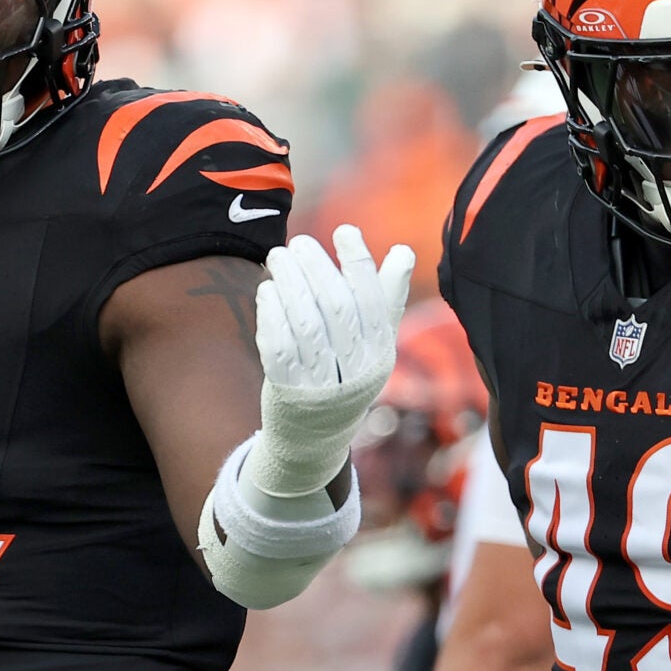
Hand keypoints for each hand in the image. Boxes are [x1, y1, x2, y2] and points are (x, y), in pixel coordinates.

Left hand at [250, 225, 415, 498]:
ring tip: (278, 256)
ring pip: (304, 325)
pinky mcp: (287, 393)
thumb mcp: (371, 344)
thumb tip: (403, 251)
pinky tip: (267, 291)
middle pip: (336, 309)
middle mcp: (356, 373)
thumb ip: (385, 297)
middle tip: (299, 242)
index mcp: (380, 354)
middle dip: (316, 268)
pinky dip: (271, 314)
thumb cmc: (345, 376)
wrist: (313, 440)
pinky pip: (278, 347)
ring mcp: (321, 386)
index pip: (371, 300)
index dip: (358, 261)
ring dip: (289, 283)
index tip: (343, 230)